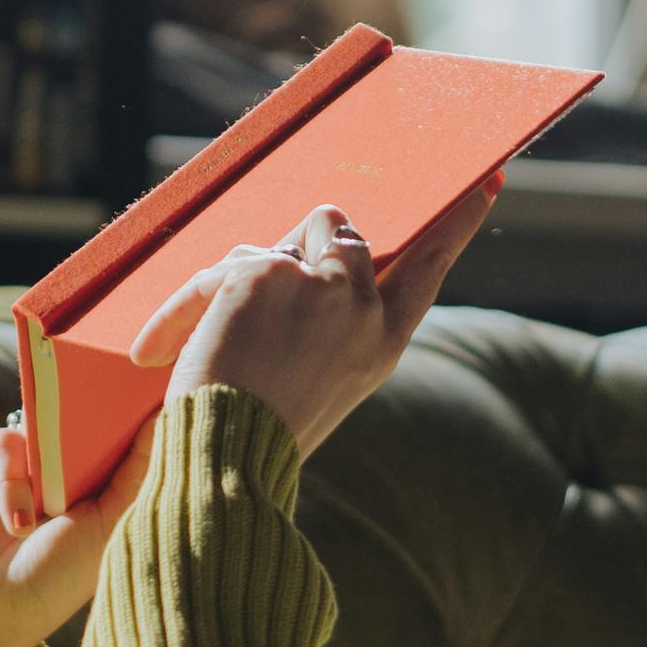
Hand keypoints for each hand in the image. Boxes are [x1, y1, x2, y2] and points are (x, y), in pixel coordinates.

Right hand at [0, 417, 154, 646]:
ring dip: (50, 464)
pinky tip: (16, 525)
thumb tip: (167, 411)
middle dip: (95, 414)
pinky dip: (12, 482)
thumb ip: (139, 470)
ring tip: (52, 511)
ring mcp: (25, 463)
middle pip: (86, 414)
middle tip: (104, 412)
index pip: (127, 431)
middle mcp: (67, 469)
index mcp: (107, 485)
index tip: (154, 386)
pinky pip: (4, 444)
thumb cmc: (55, 581)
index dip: (139, 410)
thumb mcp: (111, 526)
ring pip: (43, 423)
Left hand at [128, 178, 498, 460]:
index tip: (488, 182)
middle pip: (335, 233)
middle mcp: (365, 310)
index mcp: (385, 343)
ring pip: (277, 241)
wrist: (226, 464)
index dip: (456, 222)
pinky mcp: (268, 274)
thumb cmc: (261, 433)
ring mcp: (323, 287)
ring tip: (211, 344)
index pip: (430, 266)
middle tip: (250, 307)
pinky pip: (221, 267)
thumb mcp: (322, 378)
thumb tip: (302, 252)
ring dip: (239, 279)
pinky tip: (158, 351)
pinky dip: (184, 305)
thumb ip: (331, 318)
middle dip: (290, 254)